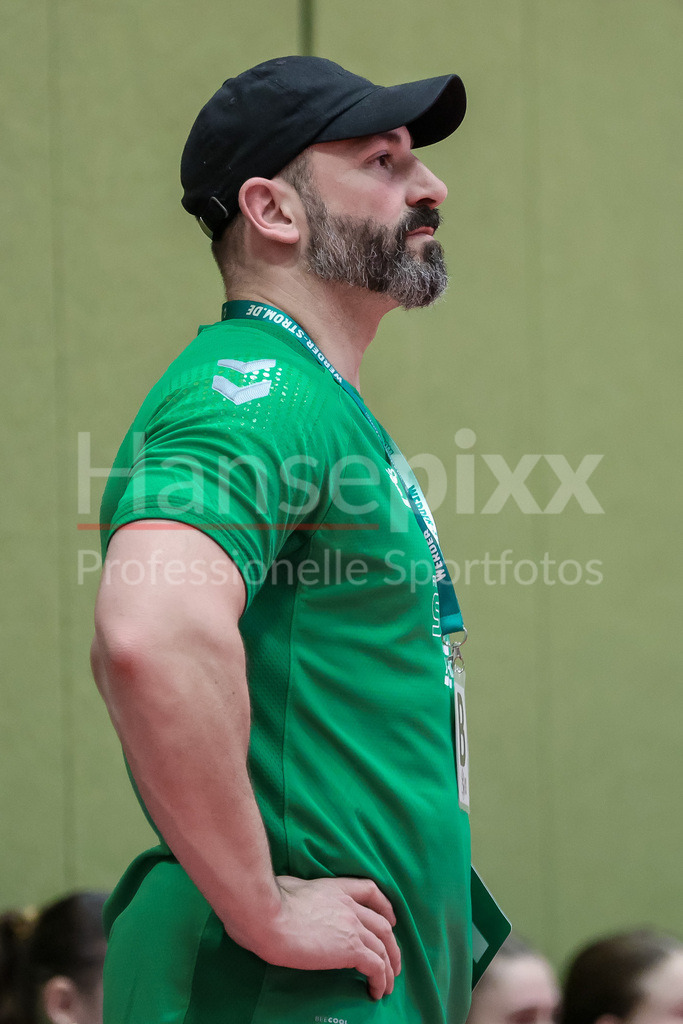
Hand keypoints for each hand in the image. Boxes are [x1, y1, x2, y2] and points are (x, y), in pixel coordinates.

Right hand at [252, 875, 401, 999]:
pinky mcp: (352, 949)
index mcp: (336, 889)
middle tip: (393, 962)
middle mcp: (350, 906)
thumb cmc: (271, 903)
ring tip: (388, 985)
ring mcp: (353, 927)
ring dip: (389, 968)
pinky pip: (376, 966)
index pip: (370, 891)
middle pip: (382, 925)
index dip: (384, 906)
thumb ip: (300, 892)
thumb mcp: (290, 887)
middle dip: (392, 945)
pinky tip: (376, 992)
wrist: (270, 917)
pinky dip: (380, 980)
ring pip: (383, 948)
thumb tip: (291, 897)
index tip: (390, 920)